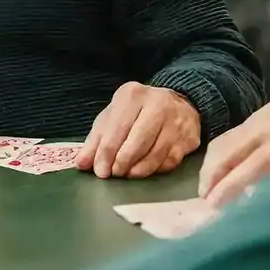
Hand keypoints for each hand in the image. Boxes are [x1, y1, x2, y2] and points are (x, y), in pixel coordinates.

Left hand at [76, 83, 199, 178]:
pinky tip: (145, 170)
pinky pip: (169, 161)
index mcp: (133, 95)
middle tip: (114, 174)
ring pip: (155, 154)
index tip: (100, 171)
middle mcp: (157, 103)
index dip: (105, 153)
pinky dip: (155, 170)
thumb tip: (81, 163)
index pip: (116, 128)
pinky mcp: (189, 137)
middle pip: (137, 141)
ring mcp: (176, 121)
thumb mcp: (114, 118)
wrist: (178, 104)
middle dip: (122, 162)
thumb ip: (96, 140)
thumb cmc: (137, 112)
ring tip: (128, 174)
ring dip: (138, 170)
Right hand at [198, 83, 269, 204]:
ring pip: (226, 141)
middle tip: (203, 201)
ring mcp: (264, 116)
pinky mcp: (259, 112)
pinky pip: (231, 134)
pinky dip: (219, 154)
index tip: (214, 206)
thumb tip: (264, 203)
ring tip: (206, 190)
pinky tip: (218, 170)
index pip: (255, 165)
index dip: (231, 186)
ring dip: (211, 166)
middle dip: (211, 177)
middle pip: (230, 150)